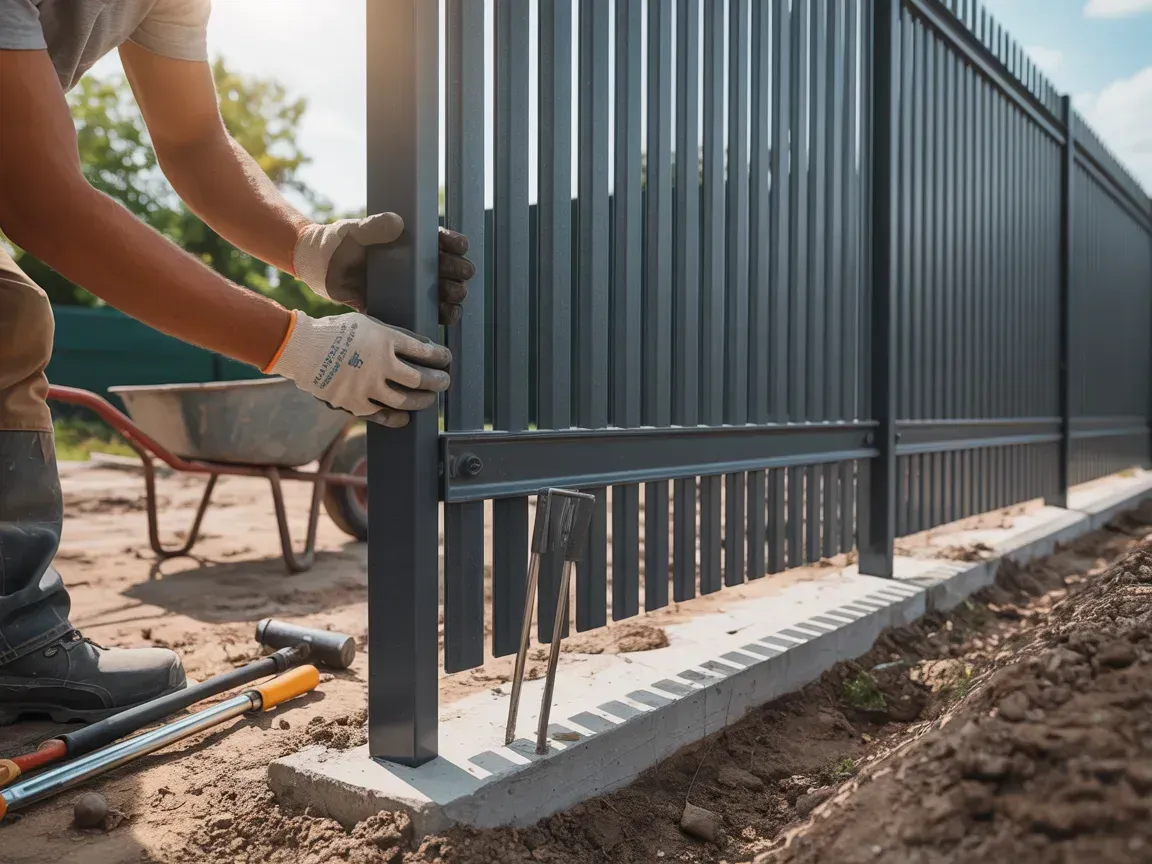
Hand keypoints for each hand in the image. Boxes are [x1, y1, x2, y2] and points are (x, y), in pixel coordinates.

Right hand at [268, 310, 450, 426]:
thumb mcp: (368, 323)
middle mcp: (381, 364)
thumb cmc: (336, 331)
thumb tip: (423, 346)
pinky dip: (397, 418)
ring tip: (430, 399)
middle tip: (445, 381)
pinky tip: (406, 417)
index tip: (447, 359)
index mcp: (386, 340)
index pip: (424, 351)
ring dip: (423, 401)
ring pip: (406, 399)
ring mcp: (368, 386)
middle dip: (439, 381)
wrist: (302, 348)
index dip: (440, 357)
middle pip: (421, 378)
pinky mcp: (355, 403)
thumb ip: (393, 335)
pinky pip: (383, 415)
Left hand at [293, 214, 474, 325]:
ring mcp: (408, 288)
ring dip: (453, 297)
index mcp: (410, 243)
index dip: (454, 244)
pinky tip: (444, 317)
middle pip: (448, 269)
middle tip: (459, 275)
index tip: (457, 246)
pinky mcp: (398, 306)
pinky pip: (423, 313)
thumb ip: (373, 226)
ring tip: (453, 300)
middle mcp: (414, 266)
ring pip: (441, 294)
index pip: (440, 241)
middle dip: (458, 272)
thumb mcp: (354, 231)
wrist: (316, 268)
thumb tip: (398, 222)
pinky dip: (437, 317)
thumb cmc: (337, 242)